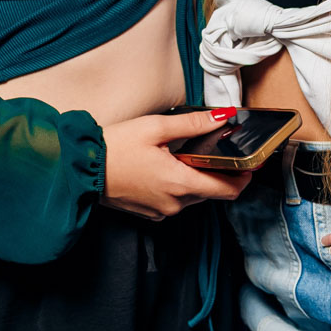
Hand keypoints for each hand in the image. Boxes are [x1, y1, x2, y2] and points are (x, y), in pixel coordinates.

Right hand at [101, 108, 251, 219]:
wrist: (81, 169)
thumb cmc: (115, 147)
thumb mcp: (156, 127)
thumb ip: (193, 124)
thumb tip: (223, 117)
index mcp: (180, 183)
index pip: (228, 190)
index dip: (243, 178)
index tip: (250, 165)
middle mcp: (175, 203)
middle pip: (212, 192)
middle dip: (219, 174)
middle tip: (217, 152)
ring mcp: (161, 211)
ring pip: (193, 197)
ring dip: (197, 179)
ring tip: (188, 156)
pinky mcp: (149, 212)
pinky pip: (175, 201)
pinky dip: (178, 187)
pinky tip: (167, 168)